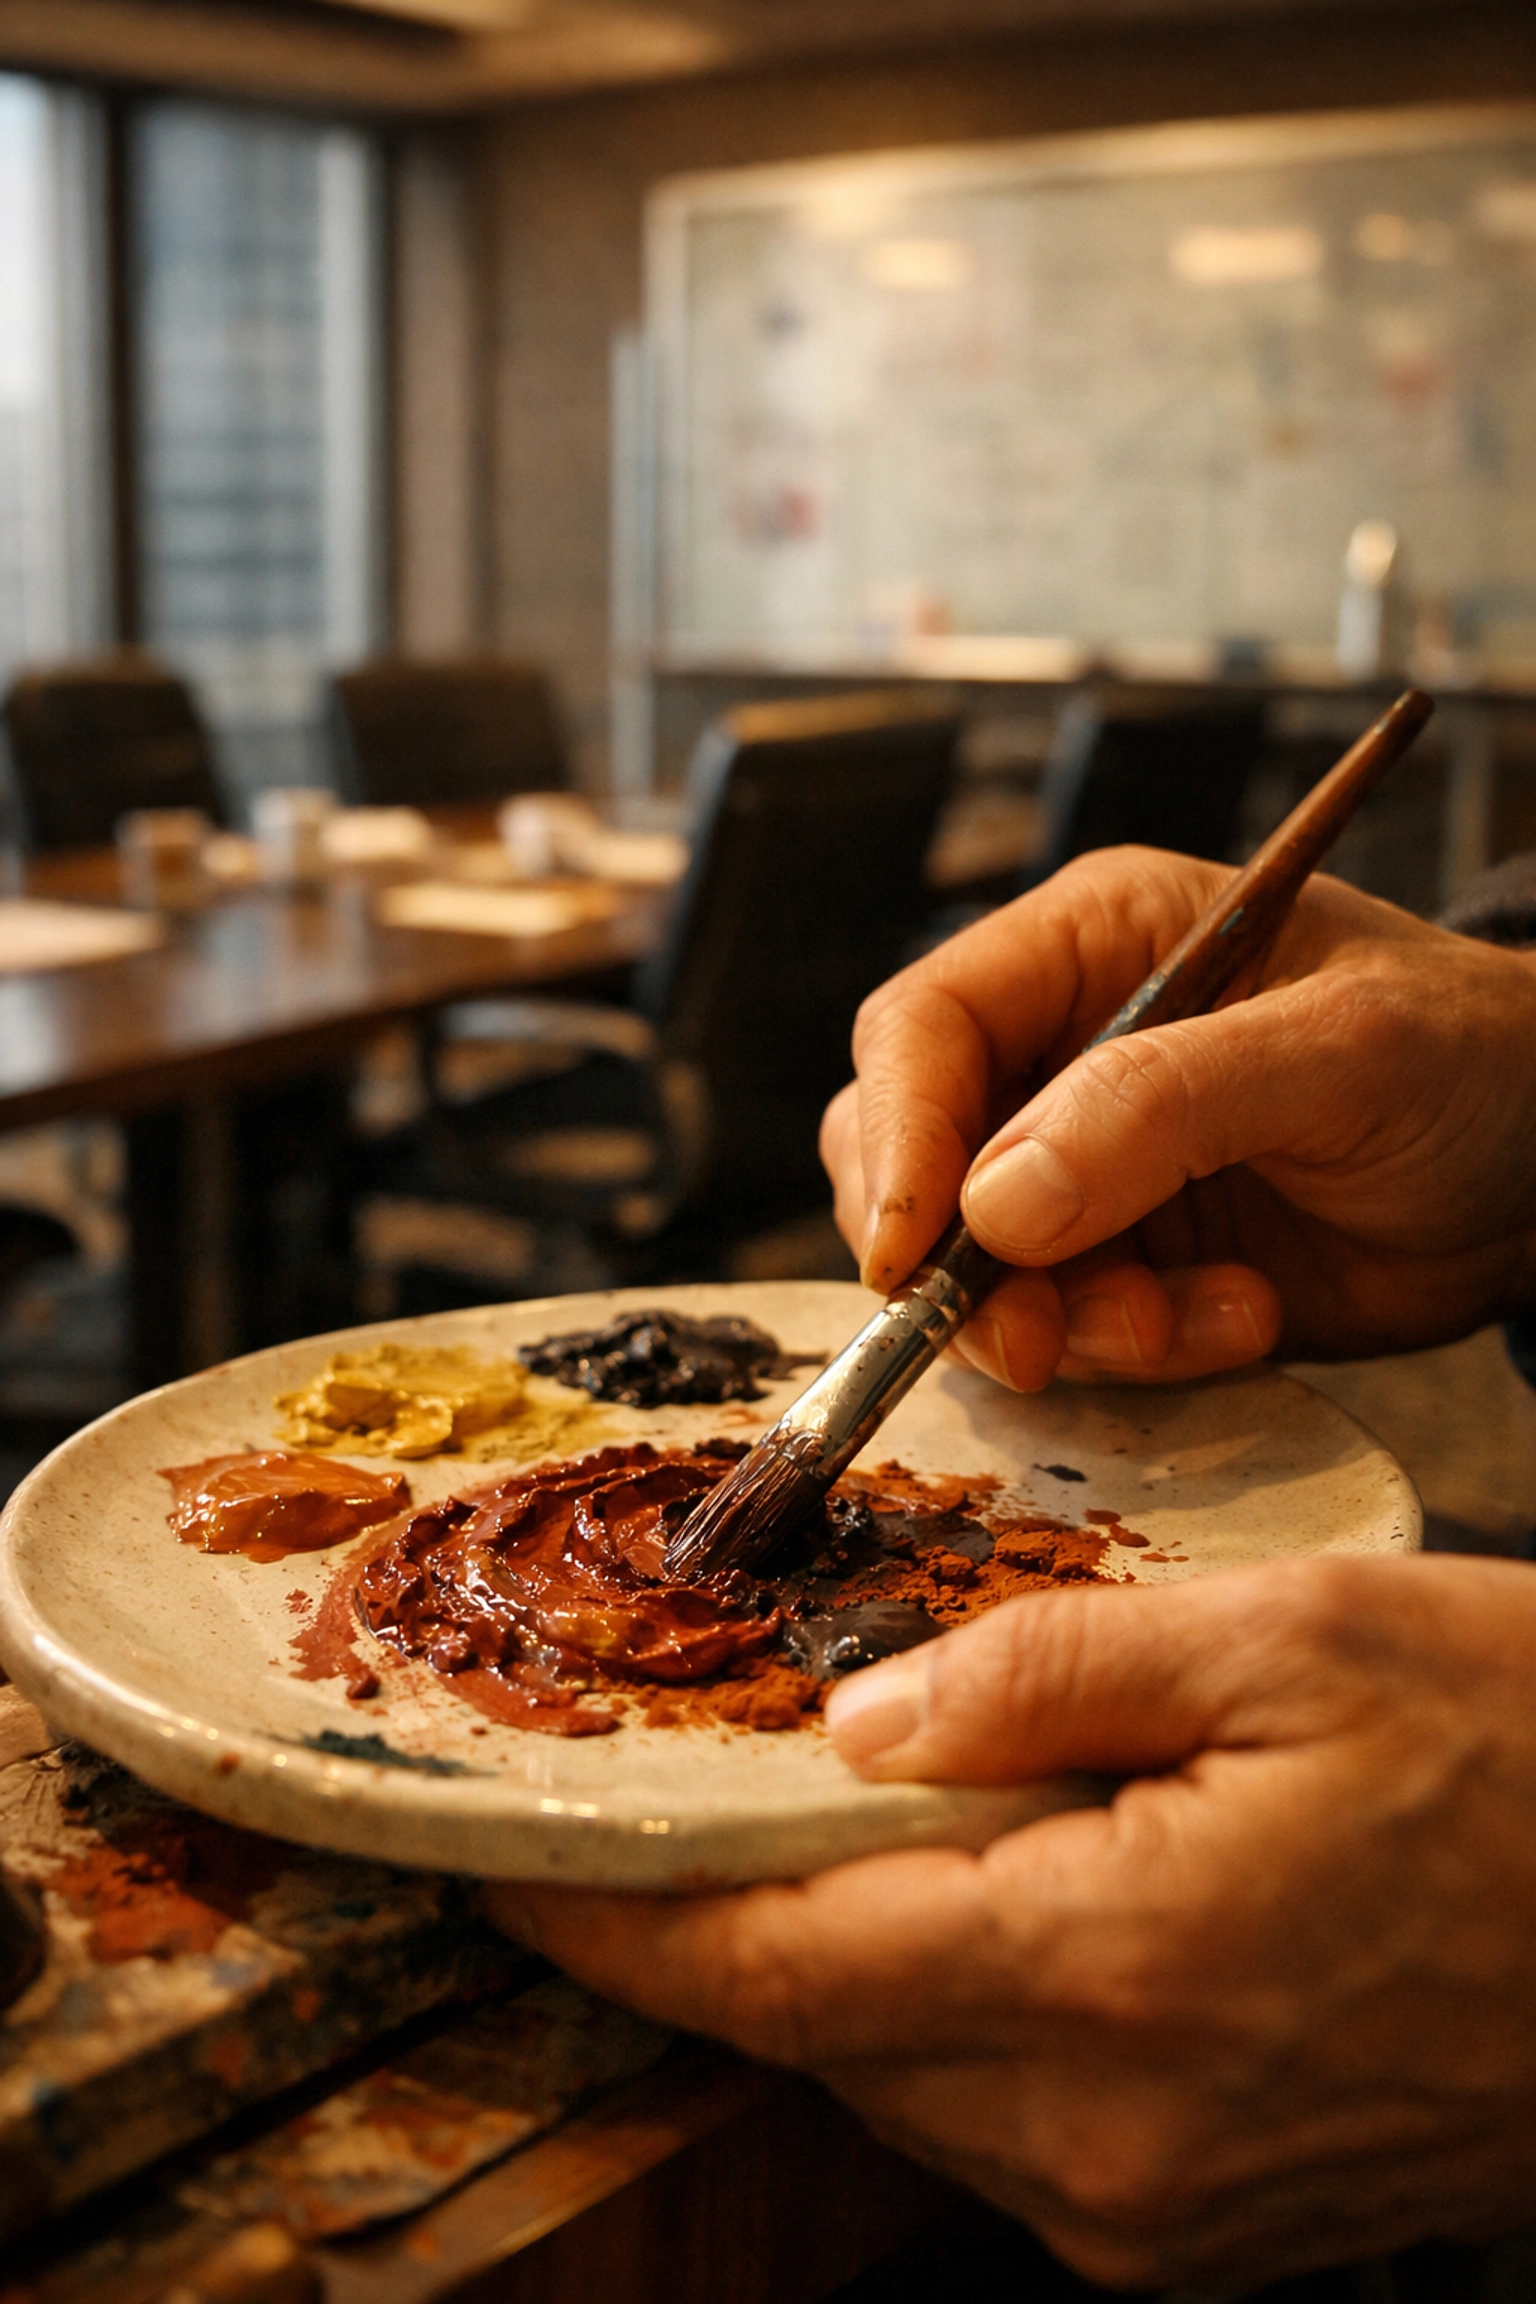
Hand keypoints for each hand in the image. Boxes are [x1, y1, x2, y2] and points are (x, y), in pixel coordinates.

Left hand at [487, 1555, 1535, 2290]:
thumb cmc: (1527, 1758)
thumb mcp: (1290, 1640)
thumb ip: (1045, 1671)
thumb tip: (863, 1725)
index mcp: (1113, 1977)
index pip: (777, 1967)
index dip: (614, 1915)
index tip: (500, 1857)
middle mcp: (1110, 2142)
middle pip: (822, 2029)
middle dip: (718, 1916)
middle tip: (665, 1786)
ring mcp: (1158, 2211)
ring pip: (901, 2077)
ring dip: (835, 1954)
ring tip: (811, 1819)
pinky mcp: (1200, 2225)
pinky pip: (1000, 2116)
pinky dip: (942, 2005)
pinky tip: (965, 1895)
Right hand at [820, 848, 1535, 1382]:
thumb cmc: (1472, 1059)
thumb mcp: (1339, 1051)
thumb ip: (1164, 1106)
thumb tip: (995, 1206)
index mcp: (1091, 942)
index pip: (923, 1028)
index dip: (898, 1140)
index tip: (913, 1256)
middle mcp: (1060, 1047)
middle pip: (910, 1156)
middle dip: (963, 1264)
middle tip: (1042, 1340)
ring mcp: (1084, 1163)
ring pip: (973, 1265)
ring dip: (1070, 1322)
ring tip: (1208, 1319)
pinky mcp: (1120, 1260)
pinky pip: (1061, 1327)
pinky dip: (1135, 1352)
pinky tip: (1245, 1318)